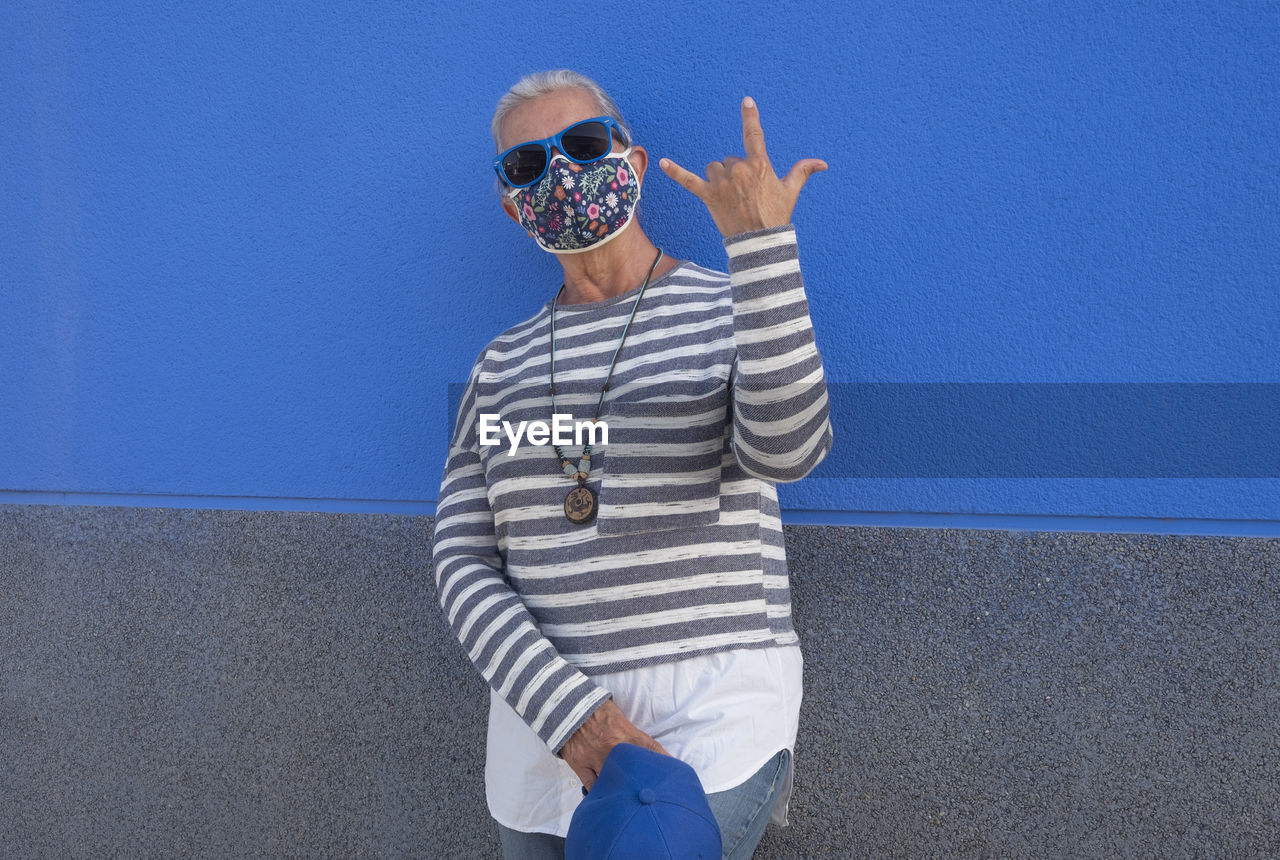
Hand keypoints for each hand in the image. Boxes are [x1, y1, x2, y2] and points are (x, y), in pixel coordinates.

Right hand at [558, 699, 669, 789]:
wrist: (568, 706)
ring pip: (612, 781)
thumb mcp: (619, 716)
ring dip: (621, 789)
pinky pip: (592, 785)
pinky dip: (599, 792)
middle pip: (632, 771)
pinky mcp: (580, 764)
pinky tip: (606, 798)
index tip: (672, 772)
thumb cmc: (596, 710)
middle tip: (649, 790)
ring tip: (628, 799)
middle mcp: (613, 749)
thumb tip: (646, 747)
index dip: (663, 760)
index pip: (651, 749)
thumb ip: (632, 733)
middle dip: (641, 781)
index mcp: (626, 734)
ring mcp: (595, 758)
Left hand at [659, 96, 827, 236]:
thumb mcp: (791, 191)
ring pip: (713, 168)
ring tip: (730, 198)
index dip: (750, 117)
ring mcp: (722, 183)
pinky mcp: (708, 196)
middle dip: (735, 172)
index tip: (746, 101)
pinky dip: (675, 172)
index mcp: (759, 165)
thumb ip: (803, 171)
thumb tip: (823, 163)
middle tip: (745, 194)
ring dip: (719, 178)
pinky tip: (661, 163)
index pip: (754, 135)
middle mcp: (739, 170)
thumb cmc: (776, 215)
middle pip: (729, 159)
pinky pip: (688, 180)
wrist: (759, 241)